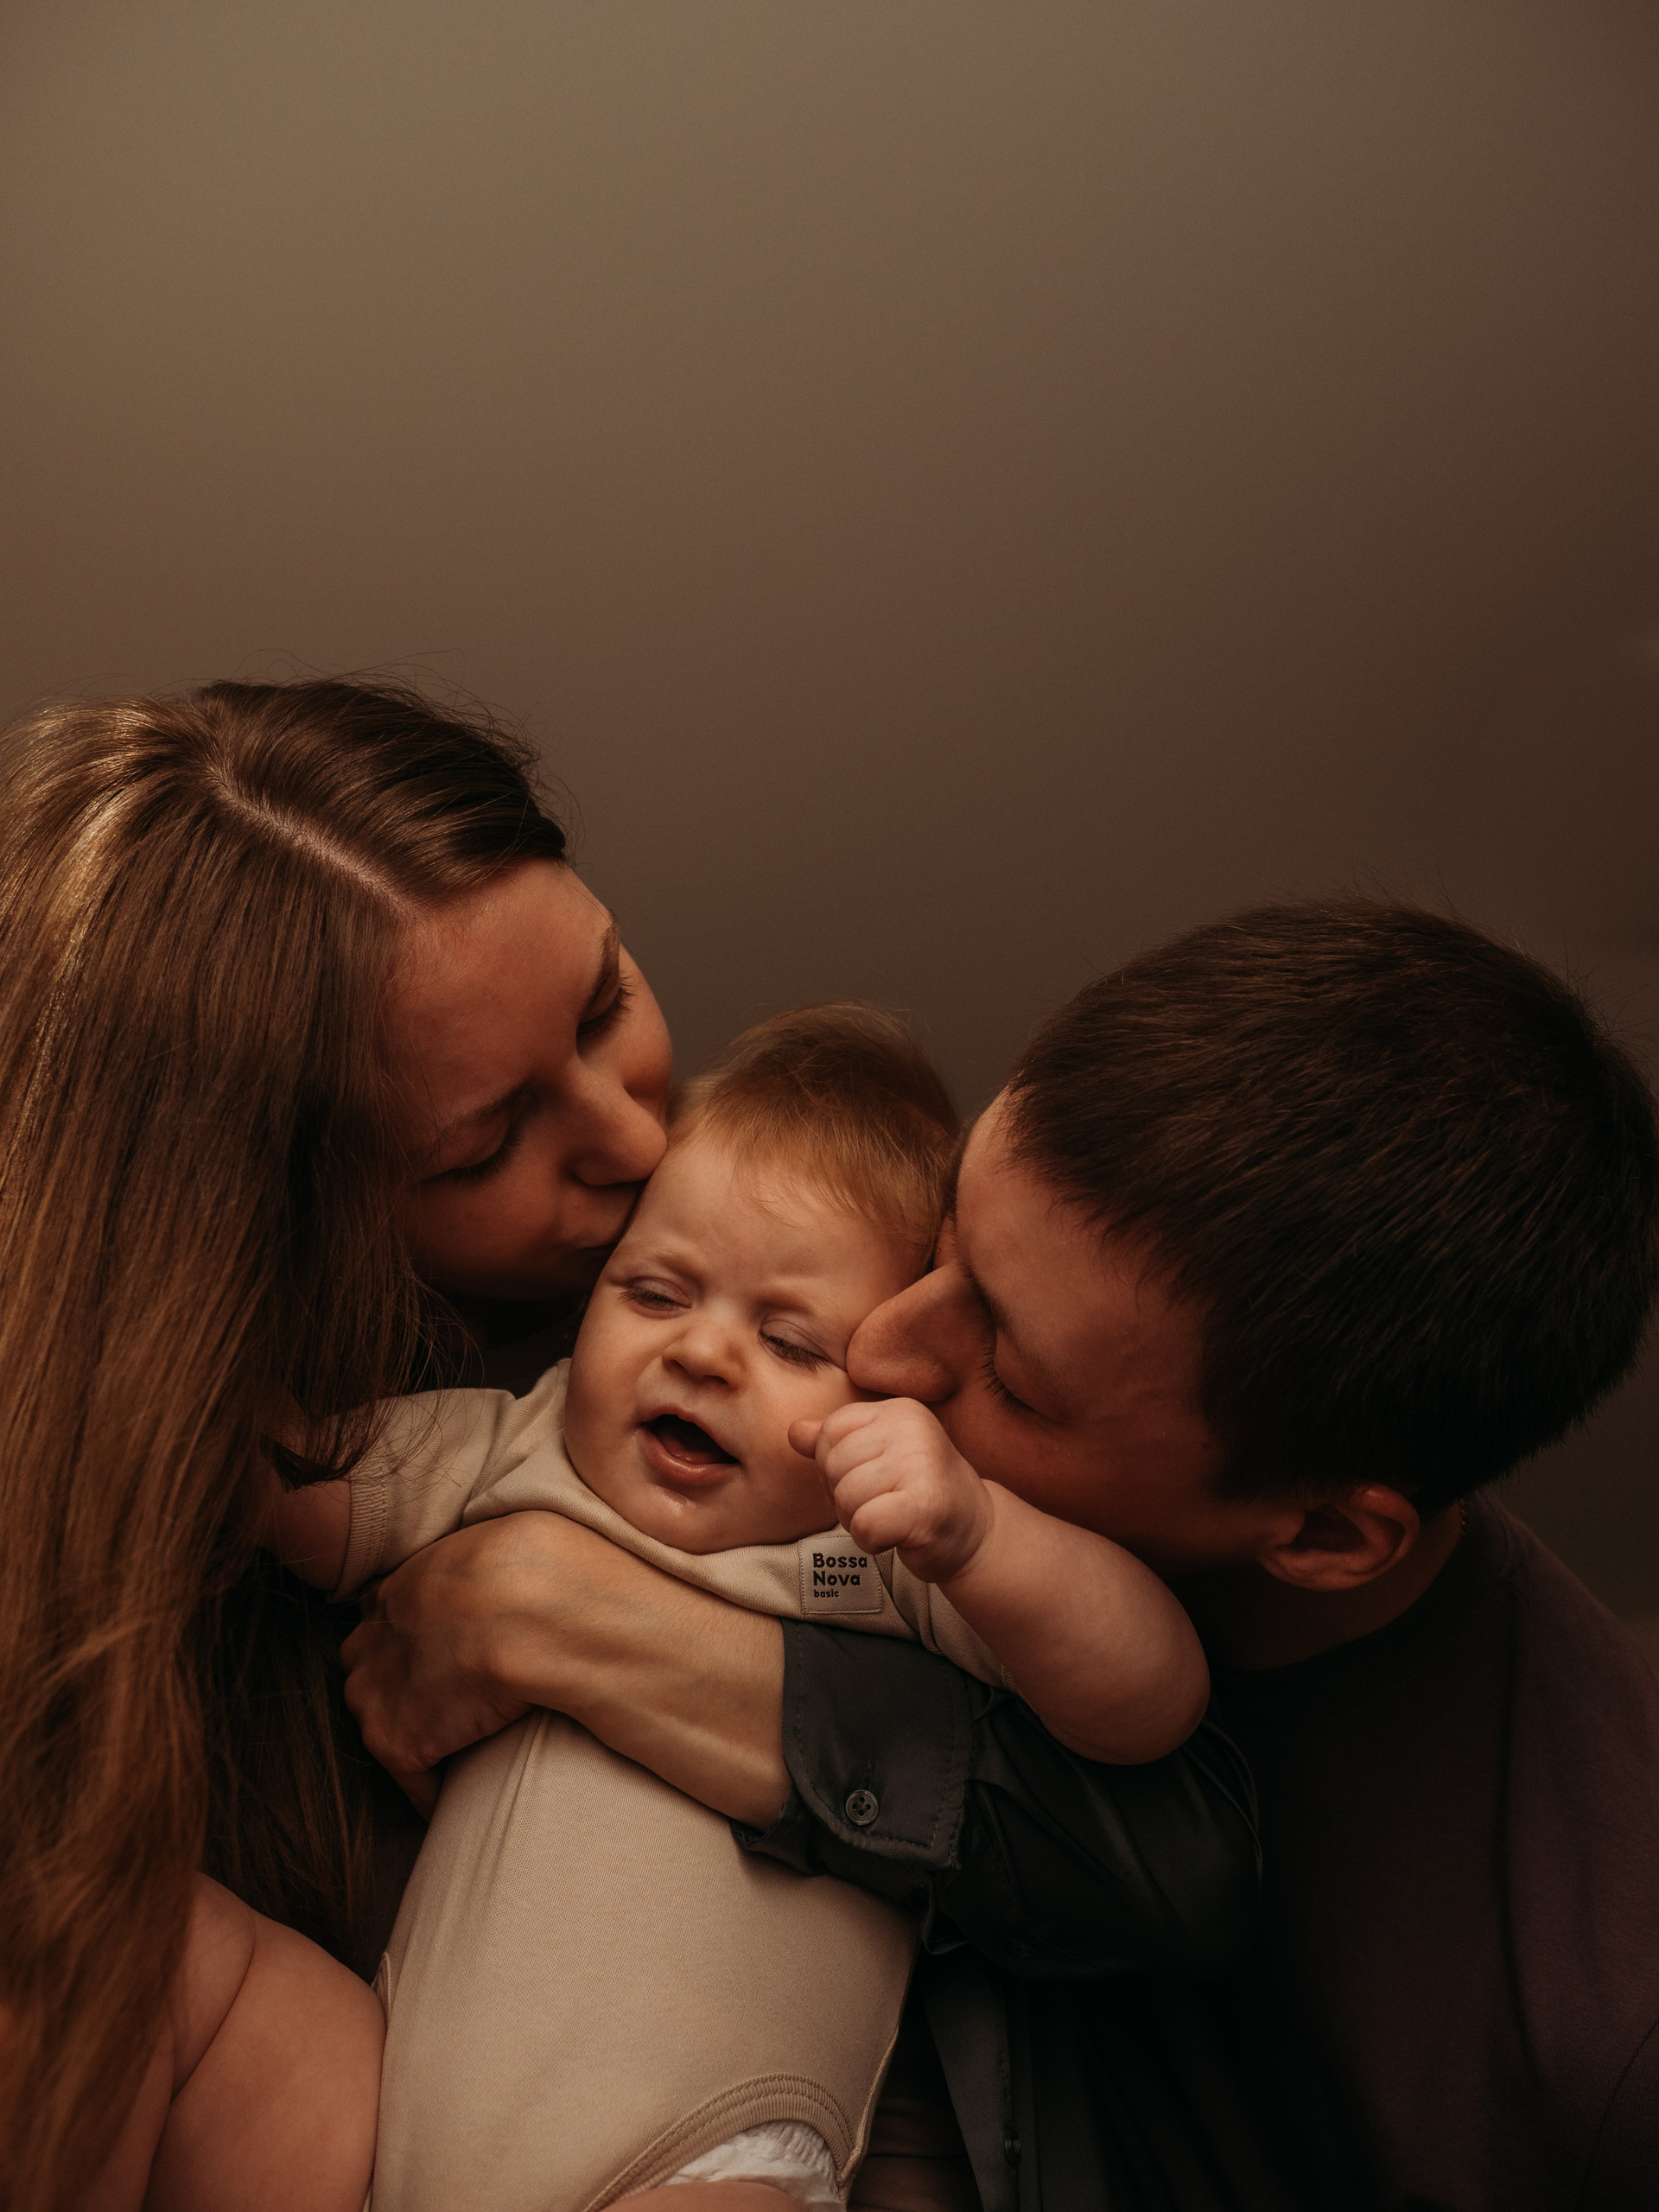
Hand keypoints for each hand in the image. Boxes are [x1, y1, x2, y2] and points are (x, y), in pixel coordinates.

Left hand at [340, 1515, 556, 1814]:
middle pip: (368, 1671)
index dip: (414, 1642)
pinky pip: (410, 1779)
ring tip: (454, 1753)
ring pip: (379, 1722)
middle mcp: (372, 1640)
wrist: (532, 1606)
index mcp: (397, 1589)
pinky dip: (433, 1793)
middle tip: (447, 1703)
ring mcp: (377, 1693)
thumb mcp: (496, 1541)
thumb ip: (476, 1559)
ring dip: (412, 1735)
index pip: (386, 1623)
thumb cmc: (534, 1566)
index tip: (445, 1657)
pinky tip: (460, 1799)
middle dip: (395, 1686)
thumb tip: (504, 1562)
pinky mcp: (396, 1741)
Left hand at [788, 1398, 994, 1584]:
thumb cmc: (918, 1492)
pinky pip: (864, 1525)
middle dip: (844, 1497)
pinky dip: (870, 1541)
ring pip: (846, 1497)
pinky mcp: (925, 1505)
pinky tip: (895, 1536)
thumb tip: (793, 1432)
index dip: (833, 1466)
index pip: (830, 1431)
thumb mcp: (878, 1457)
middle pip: (833, 1465)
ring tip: (890, 1518)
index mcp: (900, 1410)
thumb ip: (835, 1442)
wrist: (974, 1533)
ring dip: (858, 1521)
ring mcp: (923, 1464)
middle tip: (881, 1505)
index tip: (867, 1481)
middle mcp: (914, 1428)